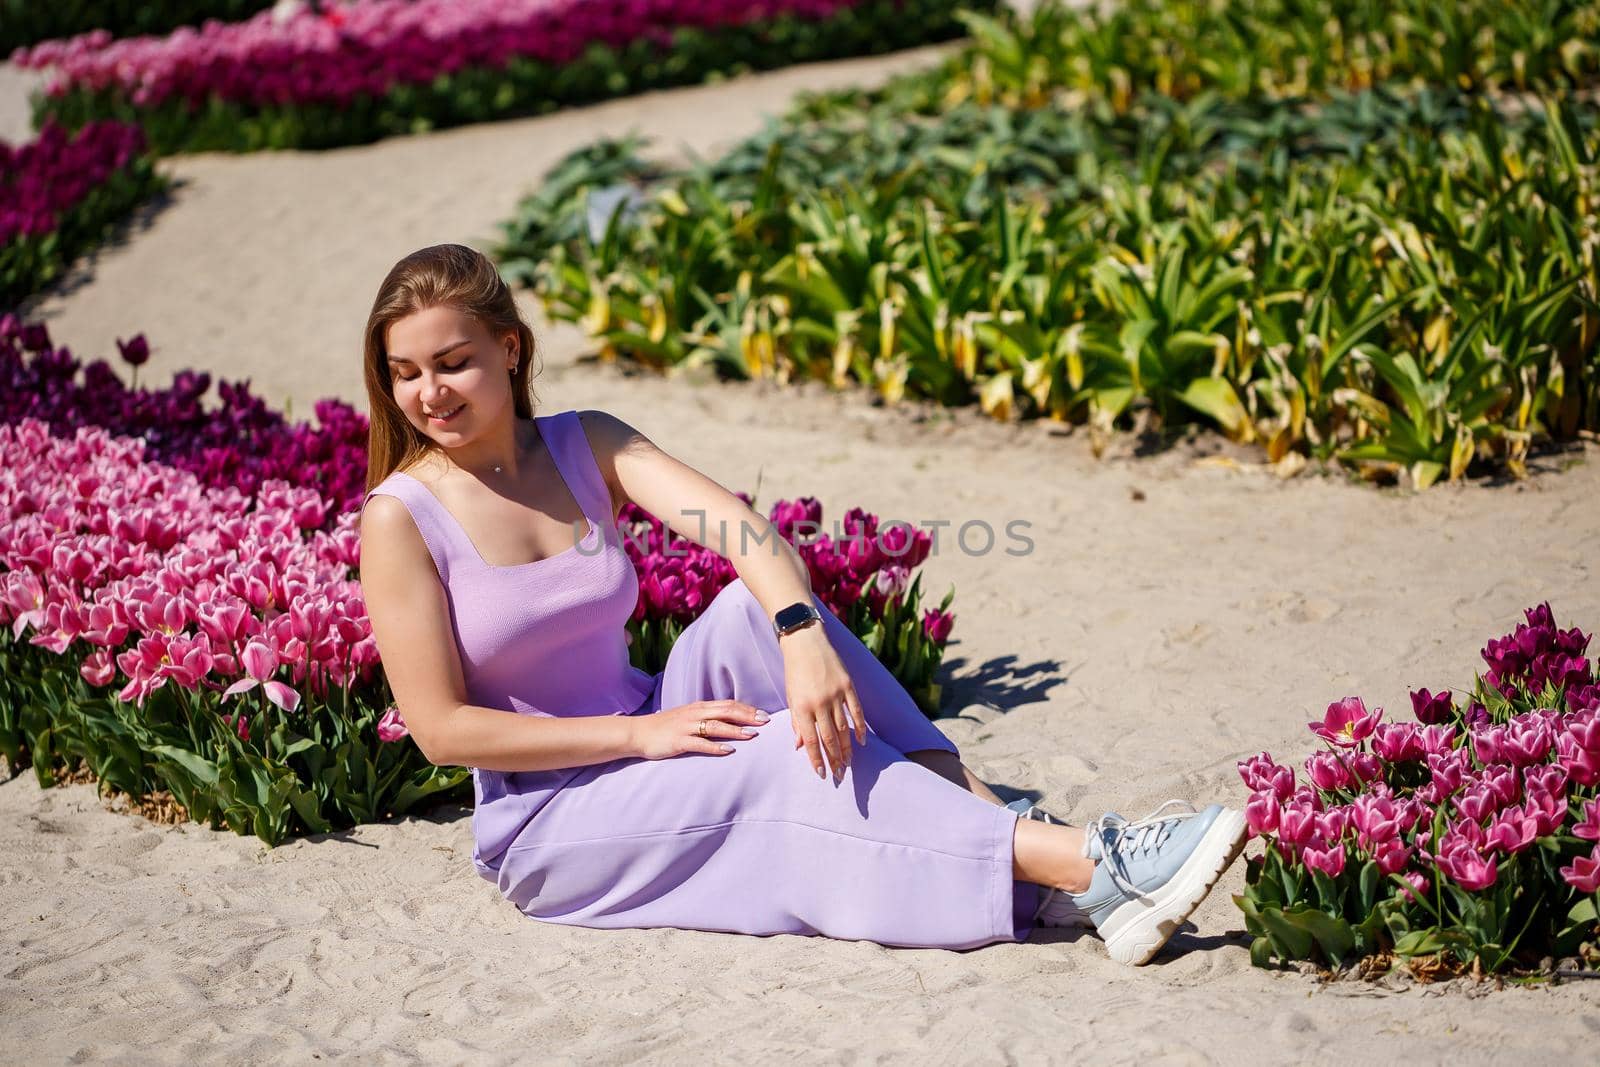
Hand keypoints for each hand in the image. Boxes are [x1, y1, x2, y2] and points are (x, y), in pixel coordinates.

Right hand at [631, 699, 769, 760]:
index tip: (763, 714)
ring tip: (752, 735)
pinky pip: (700, 743)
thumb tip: (729, 721)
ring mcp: (687, 727)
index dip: (747, 709)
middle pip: (726, 711)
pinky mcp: (679, 741)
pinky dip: (715, 747)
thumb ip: (706, 716)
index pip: (728, 704)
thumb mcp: (687, 716)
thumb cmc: (665, 726)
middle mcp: (695, 714)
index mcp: (699, 707)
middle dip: (747, 716)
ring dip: (735, 730)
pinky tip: (728, 750)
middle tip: (765, 722)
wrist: (638, 733)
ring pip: (716, 726)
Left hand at [778, 623, 866, 780]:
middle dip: (834, 760)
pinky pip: (856, 711)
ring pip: (844, 729)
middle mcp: (819, 702)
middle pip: (829, 738)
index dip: (816, 759)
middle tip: (839, 775)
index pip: (810, 740)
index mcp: (802, 707)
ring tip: (848, 763)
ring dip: (847, 749)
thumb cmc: (795, 671)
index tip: (821, 774)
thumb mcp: (791, 696)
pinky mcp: (848, 686)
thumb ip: (796, 722)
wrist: (805, 641)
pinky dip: (859, 728)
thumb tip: (800, 746)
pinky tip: (861, 742)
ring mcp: (835, 694)